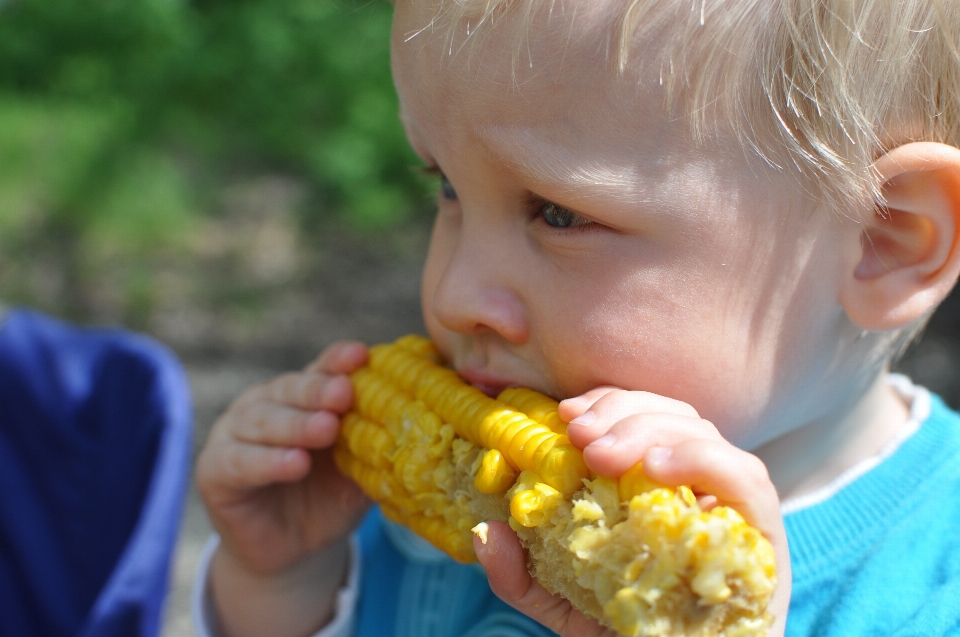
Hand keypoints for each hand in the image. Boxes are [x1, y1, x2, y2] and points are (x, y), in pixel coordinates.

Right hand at [196, 340, 370, 574]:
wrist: (294, 550)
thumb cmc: (330, 498)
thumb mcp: (359, 468)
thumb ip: (377, 442)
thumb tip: (421, 420)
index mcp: (301, 396)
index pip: (320, 370)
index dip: (337, 361)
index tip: (361, 356)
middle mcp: (264, 404)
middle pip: (289, 390)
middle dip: (318, 390)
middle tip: (344, 393)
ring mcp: (234, 434)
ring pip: (262, 421)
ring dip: (295, 424)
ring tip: (326, 429)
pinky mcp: (214, 470)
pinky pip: (240, 462)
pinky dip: (267, 462)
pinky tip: (295, 463)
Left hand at [477, 387, 790, 636]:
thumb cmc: (627, 636)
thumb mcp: (564, 603)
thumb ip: (523, 575)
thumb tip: (488, 533)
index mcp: (659, 486)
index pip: (643, 415)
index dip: (607, 403)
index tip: (566, 414)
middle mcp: (700, 486)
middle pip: (672, 415)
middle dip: (622, 412)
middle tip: (579, 435)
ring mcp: (733, 507)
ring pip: (704, 433)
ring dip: (650, 428)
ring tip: (602, 453)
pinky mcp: (763, 535)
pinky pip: (747, 479)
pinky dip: (703, 459)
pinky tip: (659, 467)